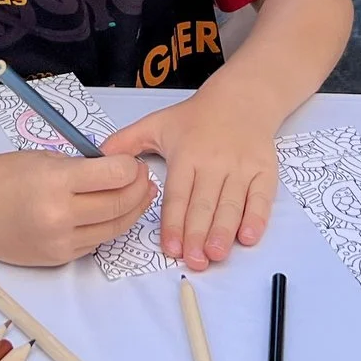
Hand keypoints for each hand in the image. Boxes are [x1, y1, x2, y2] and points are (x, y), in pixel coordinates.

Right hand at [0, 148, 153, 267]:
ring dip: (131, 211)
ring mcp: (59, 242)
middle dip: (140, 189)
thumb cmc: (2, 175)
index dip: (132, 168)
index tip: (135, 162)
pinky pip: (94, 243)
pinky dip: (107, 227)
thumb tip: (118, 172)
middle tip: (144, 178)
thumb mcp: (45, 158)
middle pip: (120, 204)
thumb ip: (82, 168)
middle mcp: (60, 216)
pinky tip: (110, 213)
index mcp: (56, 182)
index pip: (114, 176)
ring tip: (137, 196)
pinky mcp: (57, 259)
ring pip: (113, 229)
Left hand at [104, 76, 281, 269]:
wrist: (242, 99)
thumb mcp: (157, 124)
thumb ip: (126, 142)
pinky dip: (256, 219)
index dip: (173, 222)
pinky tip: (247, 238)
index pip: (179, 194)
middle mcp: (215, 162)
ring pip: (232, 205)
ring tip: (216, 255)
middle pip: (205, 204)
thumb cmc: (196, 118)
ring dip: (224, 232)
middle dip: (198, 235)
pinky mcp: (265, 171)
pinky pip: (262, 198)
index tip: (170, 247)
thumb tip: (96, 157)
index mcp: (187, 154)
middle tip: (193, 261)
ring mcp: (242, 167)